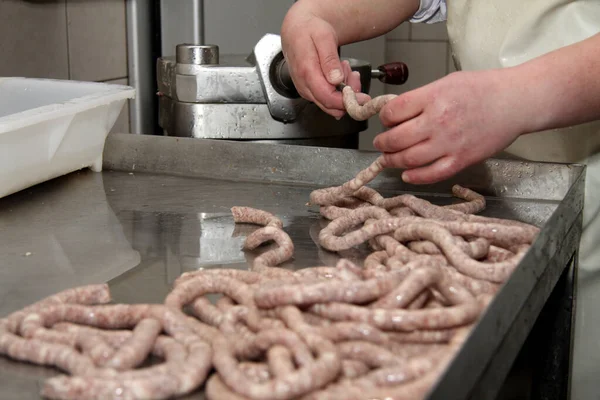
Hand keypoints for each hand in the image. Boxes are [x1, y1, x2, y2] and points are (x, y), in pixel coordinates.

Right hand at [281, 6, 369, 118]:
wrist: (296, 31)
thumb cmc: (309, 31)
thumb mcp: (324, 37)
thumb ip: (329, 60)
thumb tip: (336, 80)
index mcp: (306, 72)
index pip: (327, 97)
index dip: (346, 101)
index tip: (362, 98)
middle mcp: (304, 85)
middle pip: (330, 105)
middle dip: (348, 95)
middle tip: (354, 75)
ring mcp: (306, 90)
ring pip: (330, 103)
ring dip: (343, 90)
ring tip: (344, 68)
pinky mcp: (309, 91)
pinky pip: (327, 98)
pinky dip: (338, 89)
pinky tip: (339, 74)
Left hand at [373, 70, 528, 183]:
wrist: (516, 101)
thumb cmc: (483, 88)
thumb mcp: (446, 83)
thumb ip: (421, 98)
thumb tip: (396, 114)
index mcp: (433, 97)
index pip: (393, 112)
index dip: (384, 118)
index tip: (386, 121)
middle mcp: (438, 121)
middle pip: (396, 138)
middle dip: (383, 142)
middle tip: (381, 143)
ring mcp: (449, 143)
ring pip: (408, 158)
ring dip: (393, 160)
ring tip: (388, 158)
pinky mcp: (461, 159)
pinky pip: (431, 174)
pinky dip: (415, 176)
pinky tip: (407, 174)